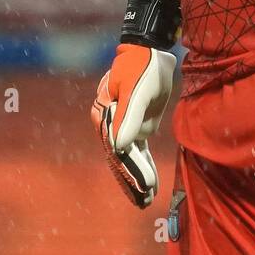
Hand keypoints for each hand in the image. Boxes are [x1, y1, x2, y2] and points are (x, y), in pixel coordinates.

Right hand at [91, 42, 177, 208]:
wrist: (150, 52)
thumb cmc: (143, 68)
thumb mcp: (138, 91)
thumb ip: (130, 118)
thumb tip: (121, 147)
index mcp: (105, 116)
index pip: (118, 150)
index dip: (131, 171)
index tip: (145, 187)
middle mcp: (109, 124)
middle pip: (120, 158)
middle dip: (132, 181)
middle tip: (144, 202)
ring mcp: (121, 126)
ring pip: (128, 158)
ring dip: (136, 178)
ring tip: (144, 201)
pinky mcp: (134, 126)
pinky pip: (137, 150)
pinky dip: (142, 166)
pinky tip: (148, 183)